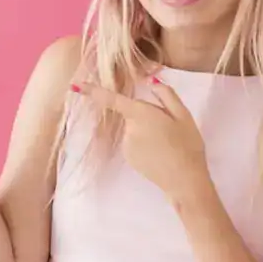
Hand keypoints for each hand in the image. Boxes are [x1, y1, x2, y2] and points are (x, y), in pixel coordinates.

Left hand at [72, 76, 211, 204]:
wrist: (184, 180)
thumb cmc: (188, 145)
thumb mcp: (183, 115)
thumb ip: (166, 94)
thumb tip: (151, 81)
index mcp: (140, 114)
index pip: (111, 99)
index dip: (92, 91)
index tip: (74, 85)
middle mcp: (129, 129)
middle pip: (132, 113)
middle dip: (147, 115)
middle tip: (169, 127)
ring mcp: (126, 145)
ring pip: (134, 129)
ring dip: (147, 131)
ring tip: (168, 143)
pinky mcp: (128, 158)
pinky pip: (134, 143)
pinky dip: (145, 145)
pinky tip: (161, 153)